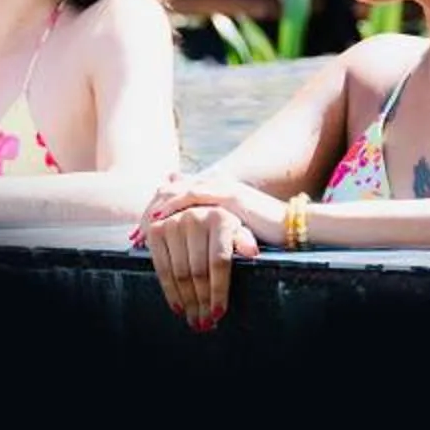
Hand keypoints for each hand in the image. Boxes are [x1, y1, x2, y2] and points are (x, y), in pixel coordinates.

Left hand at [138, 174, 286, 244]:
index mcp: (215, 190)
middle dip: (150, 215)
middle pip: (170, 192)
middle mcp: (215, 183)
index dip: (156, 214)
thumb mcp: (233, 231)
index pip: (176, 196)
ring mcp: (221, 187)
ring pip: (176, 193)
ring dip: (156, 213)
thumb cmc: (267, 234)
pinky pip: (193, 197)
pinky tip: (161, 221)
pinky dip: (173, 207)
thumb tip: (196, 245)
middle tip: (135, 237)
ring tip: (142, 233)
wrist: (293, 227)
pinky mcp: (228, 195)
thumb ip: (213, 230)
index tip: (141, 236)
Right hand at [140, 201, 257, 329]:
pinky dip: (170, 291)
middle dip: (202, 301)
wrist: (193, 211)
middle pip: (199, 271)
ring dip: (187, 301)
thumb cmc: (221, 228)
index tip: (219, 312)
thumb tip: (251, 252)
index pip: (219, 262)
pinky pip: (162, 268)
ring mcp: (173, 224)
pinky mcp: (155, 231)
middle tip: (206, 322)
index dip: (219, 290)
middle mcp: (195, 217)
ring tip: (194, 319)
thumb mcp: (238, 229)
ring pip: (181, 273)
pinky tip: (178, 307)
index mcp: (220, 218)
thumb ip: (244, 240)